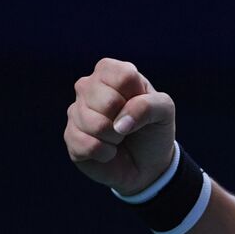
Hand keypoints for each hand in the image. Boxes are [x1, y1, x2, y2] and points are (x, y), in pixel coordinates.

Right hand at [64, 58, 175, 194]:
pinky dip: (105, 153)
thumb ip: (148, 106)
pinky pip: (86, 145)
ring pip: (95, 125)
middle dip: (125, 121)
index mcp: (111, 71)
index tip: (139, 105)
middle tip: (128, 125)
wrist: (147, 163)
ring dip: (115, 138)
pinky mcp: (70, 137)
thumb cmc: (153, 128)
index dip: (137, 97)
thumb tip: (119, 123)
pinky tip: (108, 150)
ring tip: (119, 137)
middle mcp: (88, 86)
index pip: (123, 77)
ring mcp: (76, 111)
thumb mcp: (164, 111)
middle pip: (107, 102)